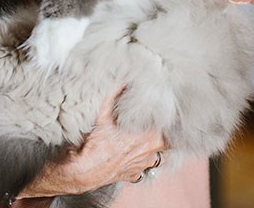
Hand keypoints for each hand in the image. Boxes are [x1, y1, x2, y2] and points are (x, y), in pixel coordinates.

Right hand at [17, 88, 166, 198]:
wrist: (82, 171)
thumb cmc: (94, 143)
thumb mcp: (103, 112)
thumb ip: (113, 93)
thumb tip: (121, 77)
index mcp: (149, 136)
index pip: (172, 128)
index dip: (171, 119)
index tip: (170, 112)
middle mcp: (150, 153)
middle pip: (169, 143)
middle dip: (166, 134)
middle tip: (161, 124)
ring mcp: (142, 166)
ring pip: (159, 157)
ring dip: (155, 148)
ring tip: (149, 138)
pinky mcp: (132, 176)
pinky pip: (143, 168)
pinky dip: (141, 161)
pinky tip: (134, 154)